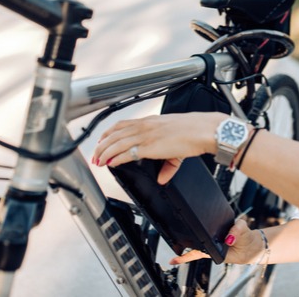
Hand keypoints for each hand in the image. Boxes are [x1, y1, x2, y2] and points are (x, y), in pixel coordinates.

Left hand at [93, 112, 225, 182]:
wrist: (203, 130)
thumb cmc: (194, 132)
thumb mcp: (177, 145)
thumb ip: (168, 164)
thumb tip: (162, 177)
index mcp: (151, 121)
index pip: (123, 124)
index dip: (109, 133)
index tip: (102, 141)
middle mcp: (146, 125)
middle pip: (114, 132)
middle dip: (101, 144)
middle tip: (95, 154)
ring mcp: (146, 134)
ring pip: (116, 142)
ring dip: (104, 152)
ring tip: (98, 160)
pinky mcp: (149, 146)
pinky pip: (126, 151)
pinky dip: (116, 157)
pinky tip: (111, 163)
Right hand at [170, 219, 264, 265]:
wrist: (250, 248)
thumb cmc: (245, 234)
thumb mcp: (242, 226)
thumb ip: (236, 229)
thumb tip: (228, 238)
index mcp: (217, 223)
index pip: (204, 219)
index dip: (195, 218)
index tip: (186, 216)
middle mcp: (211, 232)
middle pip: (196, 231)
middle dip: (185, 231)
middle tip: (176, 230)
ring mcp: (209, 242)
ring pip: (194, 244)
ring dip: (183, 246)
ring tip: (174, 247)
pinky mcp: (209, 252)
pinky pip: (196, 255)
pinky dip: (185, 257)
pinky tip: (175, 260)